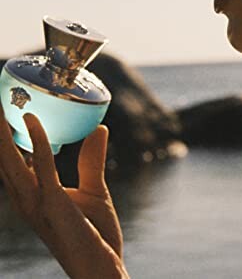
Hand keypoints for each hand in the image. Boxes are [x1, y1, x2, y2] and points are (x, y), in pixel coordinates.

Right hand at [0, 105, 129, 278]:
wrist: (103, 269)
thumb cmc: (96, 234)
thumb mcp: (93, 190)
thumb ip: (92, 159)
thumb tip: (99, 128)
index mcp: (34, 196)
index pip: (12, 162)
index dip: (4, 138)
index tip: (3, 111)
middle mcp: (28, 199)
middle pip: (4, 159)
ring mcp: (38, 203)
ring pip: (12, 161)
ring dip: (4, 133)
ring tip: (0, 106)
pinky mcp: (55, 204)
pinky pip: (43, 167)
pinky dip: (36, 141)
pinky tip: (31, 119)